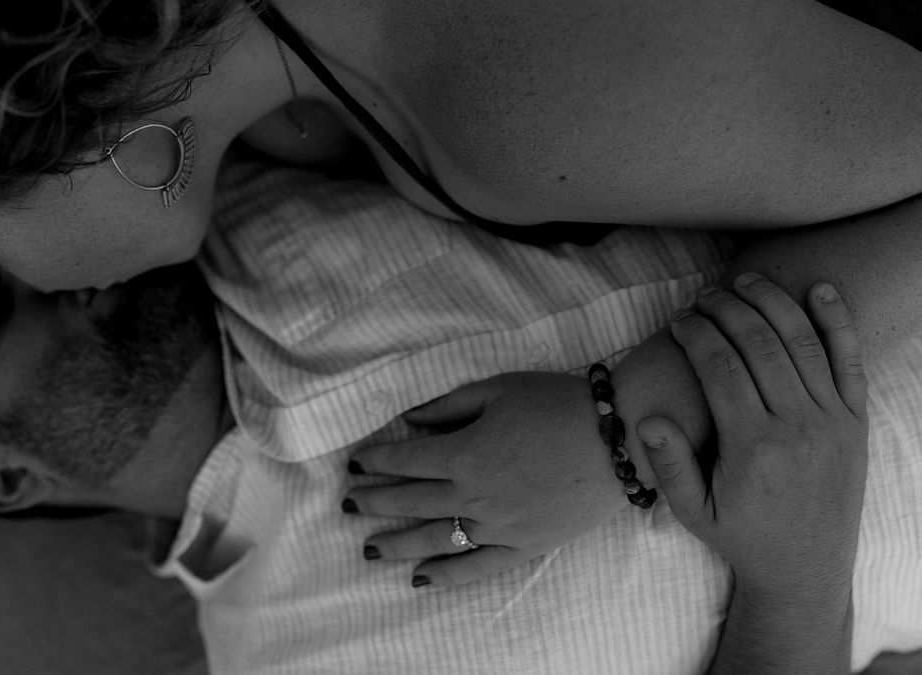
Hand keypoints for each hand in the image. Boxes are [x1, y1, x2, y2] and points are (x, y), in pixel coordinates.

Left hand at [344, 372, 629, 586]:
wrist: (619, 438)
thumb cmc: (557, 404)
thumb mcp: (498, 390)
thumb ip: (448, 406)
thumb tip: (409, 420)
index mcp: (465, 452)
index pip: (407, 460)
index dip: (377, 462)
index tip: (355, 465)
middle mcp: (474, 495)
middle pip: (411, 501)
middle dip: (375, 502)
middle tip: (348, 504)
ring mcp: (497, 526)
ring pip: (434, 539)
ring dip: (397, 543)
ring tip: (369, 549)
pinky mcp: (523, 546)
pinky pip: (476, 567)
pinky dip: (446, 575)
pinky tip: (419, 578)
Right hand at [639, 274, 867, 594]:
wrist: (806, 568)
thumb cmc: (742, 536)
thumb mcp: (692, 511)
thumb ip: (669, 464)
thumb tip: (645, 418)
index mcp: (754, 447)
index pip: (721, 366)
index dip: (697, 334)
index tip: (680, 320)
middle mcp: (799, 427)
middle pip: (760, 344)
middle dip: (727, 308)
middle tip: (703, 296)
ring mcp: (833, 421)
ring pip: (802, 342)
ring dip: (771, 302)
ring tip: (743, 281)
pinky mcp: (856, 422)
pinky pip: (850, 361)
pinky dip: (837, 321)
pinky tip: (819, 290)